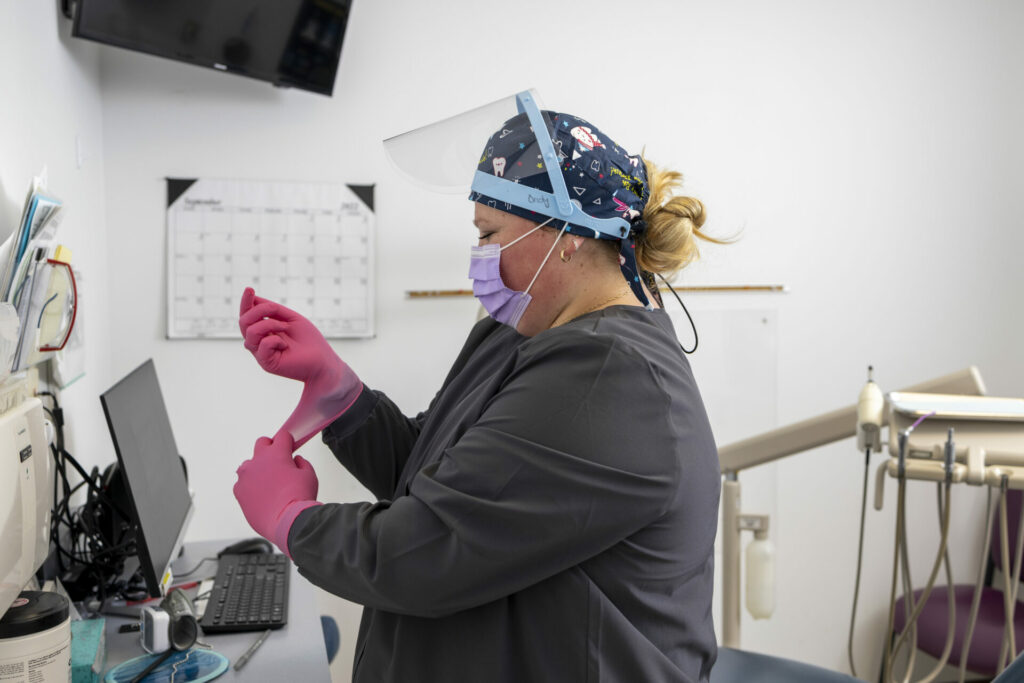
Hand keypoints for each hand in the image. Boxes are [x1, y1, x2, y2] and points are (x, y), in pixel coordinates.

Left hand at [233, 431, 319, 553]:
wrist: (287, 522)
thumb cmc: (299, 498)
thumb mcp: (309, 475)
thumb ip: (301, 463)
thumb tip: (295, 461)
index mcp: (277, 453)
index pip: (282, 436)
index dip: (288, 442)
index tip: (290, 448)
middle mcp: (258, 460)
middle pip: (262, 443)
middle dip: (270, 449)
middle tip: (279, 462)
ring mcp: (246, 475)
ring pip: (249, 464)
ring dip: (258, 469)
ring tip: (269, 483)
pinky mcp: (239, 491)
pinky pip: (243, 483)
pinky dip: (251, 486)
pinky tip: (262, 496)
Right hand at [239, 288, 363, 446]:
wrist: (323, 361)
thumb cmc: (308, 340)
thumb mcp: (290, 318)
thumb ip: (272, 310)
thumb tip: (253, 298)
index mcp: (263, 331)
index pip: (247, 315)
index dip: (246, 302)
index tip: (249, 287)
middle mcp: (259, 342)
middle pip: (243, 322)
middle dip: (258, 311)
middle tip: (275, 309)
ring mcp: (261, 353)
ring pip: (250, 333)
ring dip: (269, 324)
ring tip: (285, 327)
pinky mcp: (267, 363)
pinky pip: (262, 345)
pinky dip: (274, 340)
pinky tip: (286, 345)